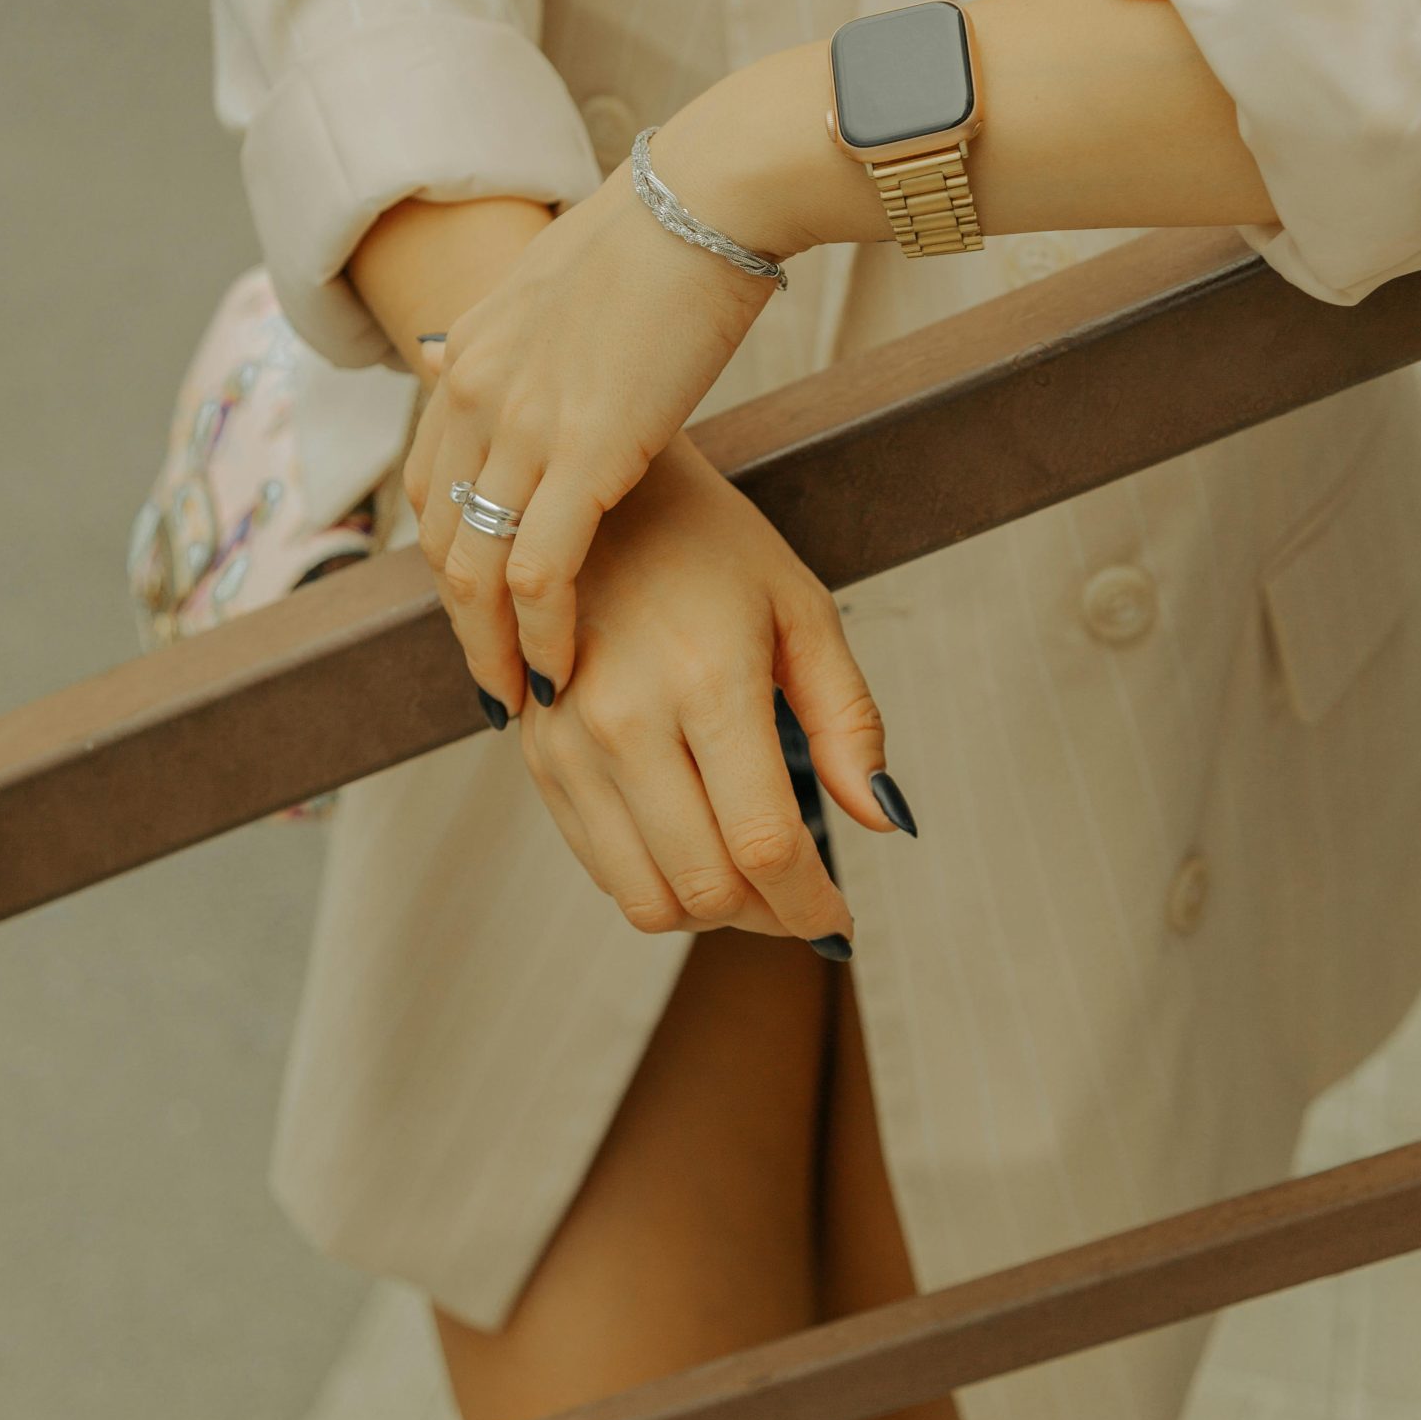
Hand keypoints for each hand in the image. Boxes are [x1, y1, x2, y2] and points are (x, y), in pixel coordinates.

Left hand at [402, 151, 778, 709]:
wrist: (708, 197)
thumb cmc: (667, 231)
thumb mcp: (566, 283)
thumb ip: (528, 336)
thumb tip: (506, 352)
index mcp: (471, 354)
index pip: (430, 484)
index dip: (450, 559)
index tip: (480, 613)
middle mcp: (474, 391)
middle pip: (441, 538)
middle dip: (461, 623)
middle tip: (495, 680)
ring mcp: (521, 423)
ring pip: (476, 569)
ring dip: (492, 648)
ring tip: (523, 700)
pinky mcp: (583, 451)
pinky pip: (540, 571)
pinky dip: (542, 633)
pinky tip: (562, 671)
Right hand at [491, 436, 906, 946]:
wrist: (585, 495)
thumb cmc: (711, 547)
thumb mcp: (800, 610)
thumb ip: (847, 719)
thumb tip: (885, 822)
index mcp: (707, 678)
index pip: (764, 843)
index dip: (813, 906)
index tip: (842, 924)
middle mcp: (625, 719)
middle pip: (707, 888)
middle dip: (772, 918)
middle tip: (807, 904)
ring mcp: (568, 741)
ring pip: (646, 898)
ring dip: (712, 915)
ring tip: (754, 883)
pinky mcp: (536, 754)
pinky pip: (600, 866)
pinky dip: (657, 883)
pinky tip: (697, 845)